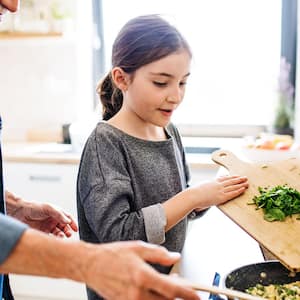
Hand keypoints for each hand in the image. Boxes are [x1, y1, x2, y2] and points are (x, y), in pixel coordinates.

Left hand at [6, 191, 77, 236]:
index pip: (68, 218)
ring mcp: (48, 227)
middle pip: (64, 227)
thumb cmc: (35, 207)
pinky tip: (55, 240)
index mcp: (57, 213)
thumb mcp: (49, 208)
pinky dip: (54, 240)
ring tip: (62, 237)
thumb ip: (59, 214)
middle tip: (69, 234)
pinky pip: (50, 237)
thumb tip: (68, 221)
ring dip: (61, 235)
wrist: (20, 212)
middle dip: (68, 231)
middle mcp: (53, 220)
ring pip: (58, 233)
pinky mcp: (42, 233)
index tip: (76, 229)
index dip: (72, 223)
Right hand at [84, 241, 199, 299]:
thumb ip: (159, 253)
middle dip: (179, 297)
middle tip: (185, 288)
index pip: (172, 290)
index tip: (197, 296)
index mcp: (143, 276)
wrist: (90, 264)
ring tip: (168, 287)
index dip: (188, 294)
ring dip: (166, 299)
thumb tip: (175, 257)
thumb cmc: (112, 254)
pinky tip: (155, 291)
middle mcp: (137, 293)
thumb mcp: (138, 247)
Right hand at [192, 175, 247, 209]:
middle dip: (238, 179)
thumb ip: (207, 186)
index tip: (236, 176)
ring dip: (241, 184)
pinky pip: (232, 193)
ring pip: (233, 186)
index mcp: (213, 181)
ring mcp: (220, 190)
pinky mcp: (221, 197)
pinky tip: (243, 189)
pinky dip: (238, 191)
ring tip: (247, 182)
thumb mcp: (202, 186)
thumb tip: (207, 187)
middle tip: (245, 177)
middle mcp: (218, 184)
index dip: (231, 177)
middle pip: (230, 180)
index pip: (224, 178)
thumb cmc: (195, 193)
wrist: (193, 196)